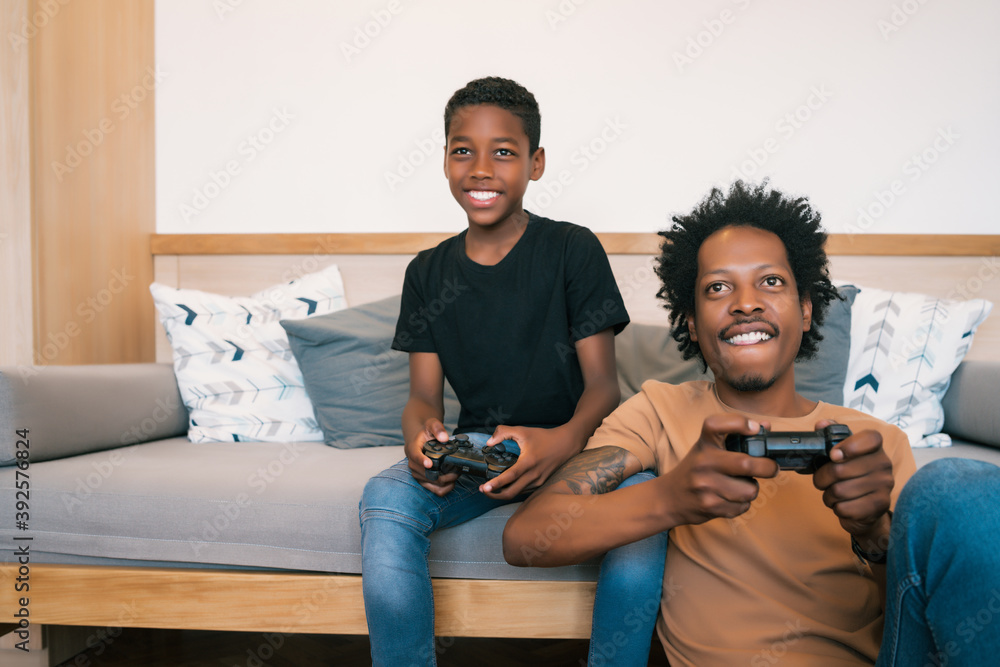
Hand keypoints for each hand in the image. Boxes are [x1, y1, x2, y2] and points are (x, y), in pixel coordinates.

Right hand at [404, 418, 457, 496]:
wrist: (419, 440)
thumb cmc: (425, 433)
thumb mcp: (431, 424)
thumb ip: (438, 428)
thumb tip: (444, 438)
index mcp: (412, 449)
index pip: (415, 456)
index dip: (422, 461)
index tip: (430, 464)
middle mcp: (413, 463)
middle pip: (425, 473)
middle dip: (442, 474)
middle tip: (455, 470)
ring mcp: (417, 473)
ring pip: (431, 483)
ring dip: (445, 482)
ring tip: (455, 475)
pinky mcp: (423, 481)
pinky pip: (434, 490)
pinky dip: (444, 488)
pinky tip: (452, 482)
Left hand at [479, 425, 579, 499]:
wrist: (566, 444)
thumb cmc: (544, 437)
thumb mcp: (523, 430)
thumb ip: (504, 432)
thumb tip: (489, 442)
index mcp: (528, 462)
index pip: (510, 476)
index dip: (496, 484)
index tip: (484, 488)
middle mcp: (533, 475)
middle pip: (511, 492)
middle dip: (495, 494)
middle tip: (483, 490)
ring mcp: (538, 481)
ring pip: (517, 493)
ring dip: (503, 493)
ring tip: (491, 489)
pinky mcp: (541, 483)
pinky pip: (524, 491)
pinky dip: (513, 490)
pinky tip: (505, 486)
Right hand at [660, 414, 779, 526]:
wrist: (669, 498)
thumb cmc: (695, 469)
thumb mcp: (708, 448)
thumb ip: (735, 436)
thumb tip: (766, 427)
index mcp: (703, 444)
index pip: (716, 425)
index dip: (739, 423)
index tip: (755, 428)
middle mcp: (703, 462)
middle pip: (746, 463)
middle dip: (768, 467)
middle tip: (772, 468)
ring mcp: (705, 485)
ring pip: (750, 490)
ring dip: (752, 489)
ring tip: (740, 485)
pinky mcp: (710, 506)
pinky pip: (742, 506)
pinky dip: (742, 504)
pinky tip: (729, 498)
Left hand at [812, 419, 893, 542]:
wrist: (867, 508)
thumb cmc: (850, 476)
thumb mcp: (840, 454)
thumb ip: (829, 436)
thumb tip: (821, 424)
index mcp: (875, 447)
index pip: (870, 438)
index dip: (848, 446)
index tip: (833, 455)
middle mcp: (884, 463)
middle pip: (839, 469)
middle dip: (822, 478)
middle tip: (822, 481)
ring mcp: (885, 485)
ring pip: (839, 490)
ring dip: (828, 495)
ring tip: (833, 494)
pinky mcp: (880, 505)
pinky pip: (844, 508)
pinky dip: (836, 508)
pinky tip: (843, 505)